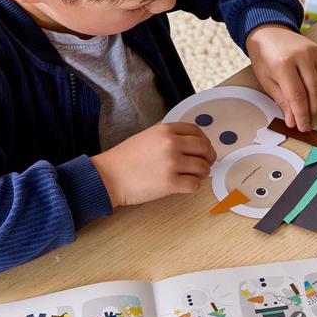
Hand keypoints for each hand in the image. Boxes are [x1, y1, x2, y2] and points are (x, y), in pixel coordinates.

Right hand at [91, 122, 216, 206]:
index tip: (204, 149)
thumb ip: (169, 137)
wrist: (108, 176)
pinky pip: (194, 185)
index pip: (197, 131)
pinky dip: (193, 186)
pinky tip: (185, 185)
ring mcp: (171, 163)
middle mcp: (171, 144)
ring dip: (202, 173)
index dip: (204, 141)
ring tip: (193, 176)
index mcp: (166, 130)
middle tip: (206, 164)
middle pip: (204, 148)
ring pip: (203, 168)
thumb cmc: (125, 159)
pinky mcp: (170, 183)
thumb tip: (193, 145)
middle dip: (209, 158)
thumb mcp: (148, 137)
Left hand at [247, 24, 316, 131]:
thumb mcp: (266, 80)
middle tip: (309, 124)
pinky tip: (312, 97)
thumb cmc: (264, 57)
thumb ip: (282, 100)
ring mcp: (314, 53)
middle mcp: (302, 56)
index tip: (302, 127)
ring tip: (310, 113)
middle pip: (313, 91)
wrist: (270, 32)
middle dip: (312, 111)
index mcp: (283, 64)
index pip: (297, 95)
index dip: (301, 114)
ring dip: (316, 102)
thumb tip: (293, 121)